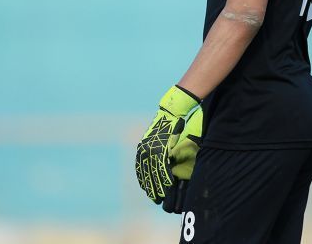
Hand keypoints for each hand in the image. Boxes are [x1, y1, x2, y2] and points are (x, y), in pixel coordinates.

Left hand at [135, 85, 199, 203]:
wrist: (171, 112)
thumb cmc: (167, 125)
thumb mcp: (158, 139)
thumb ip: (156, 151)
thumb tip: (159, 163)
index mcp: (142, 148)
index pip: (140, 170)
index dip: (145, 182)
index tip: (149, 192)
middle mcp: (144, 149)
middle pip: (146, 173)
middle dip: (150, 187)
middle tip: (155, 198)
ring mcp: (152, 148)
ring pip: (153, 171)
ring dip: (158, 185)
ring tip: (162, 195)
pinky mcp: (161, 147)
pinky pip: (163, 165)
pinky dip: (165, 175)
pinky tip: (169, 183)